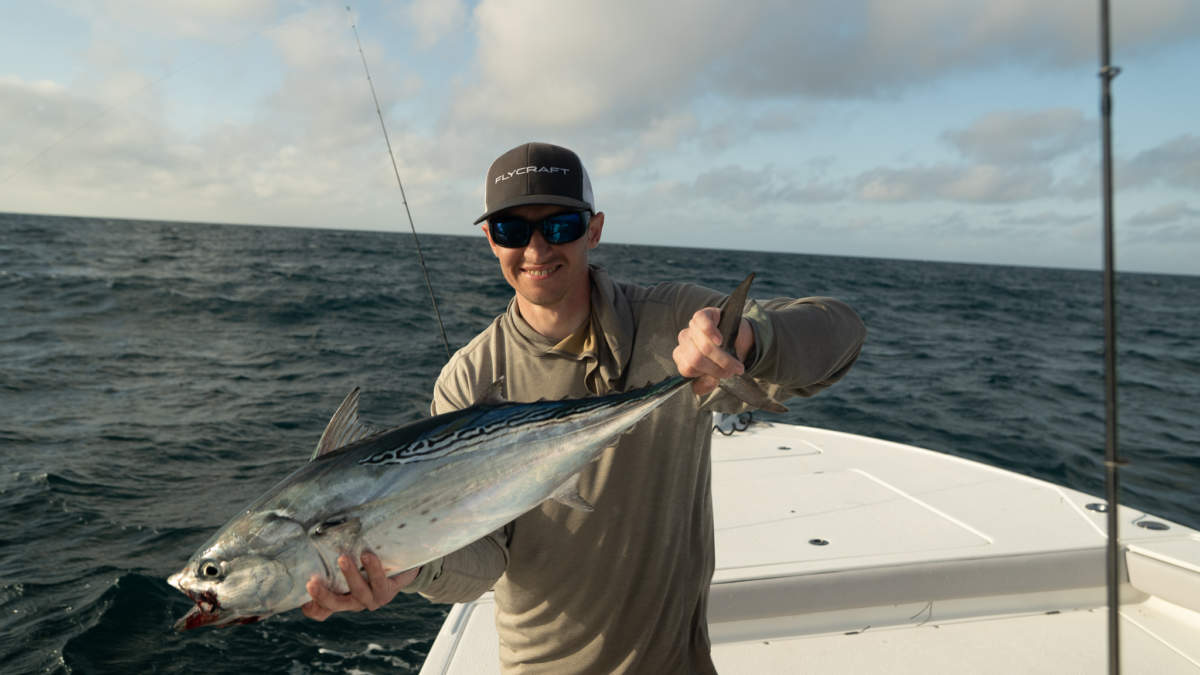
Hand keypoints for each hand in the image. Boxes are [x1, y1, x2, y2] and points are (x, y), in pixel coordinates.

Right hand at [301, 551, 419, 620]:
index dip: (311, 607)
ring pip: (358, 592)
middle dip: (322, 595)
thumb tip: (314, 539)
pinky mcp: (388, 591)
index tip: (301, 592)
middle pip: (335, 604)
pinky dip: (373, 569)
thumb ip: (333, 558)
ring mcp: (372, 599)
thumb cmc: (370, 560)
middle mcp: (354, 602)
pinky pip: (379, 582)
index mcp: (341, 597)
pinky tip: (367, 556)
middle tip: (310, 583)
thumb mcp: (350, 561)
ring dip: (350, 575)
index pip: (321, 610)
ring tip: (342, 558)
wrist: (404, 564)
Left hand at [673, 308, 753, 395]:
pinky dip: (710, 332)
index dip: (707, 374)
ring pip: (702, 345)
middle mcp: (685, 341)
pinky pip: (700, 322)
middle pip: (696, 358)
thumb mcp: (716, 374)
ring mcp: (692, 327)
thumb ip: (706, 383)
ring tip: (734, 360)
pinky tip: (720, 339)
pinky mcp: (703, 315)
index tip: (723, 376)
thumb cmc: (725, 357)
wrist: (740, 340)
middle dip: (717, 367)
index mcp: (683, 357)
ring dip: (722, 356)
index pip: (686, 369)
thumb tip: (705, 384)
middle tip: (732, 370)